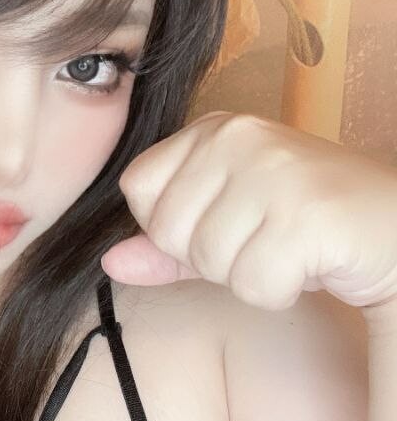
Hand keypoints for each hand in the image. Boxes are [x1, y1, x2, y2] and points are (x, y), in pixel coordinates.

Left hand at [101, 111, 396, 313]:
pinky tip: (310, 265)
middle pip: (166, 230)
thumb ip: (168, 246)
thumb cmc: (310, 225)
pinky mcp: (304, 215)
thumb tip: (111, 263)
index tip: (226, 222)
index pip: (138, 189)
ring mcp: (272, 171)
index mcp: (214, 129)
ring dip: (249, 276)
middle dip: (211, 258)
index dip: (172, 226)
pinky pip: (253, 284)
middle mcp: (239, 137)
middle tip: (265, 240)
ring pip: (209, 261)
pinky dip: (280, 291)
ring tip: (290, 250)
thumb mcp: (231, 225)